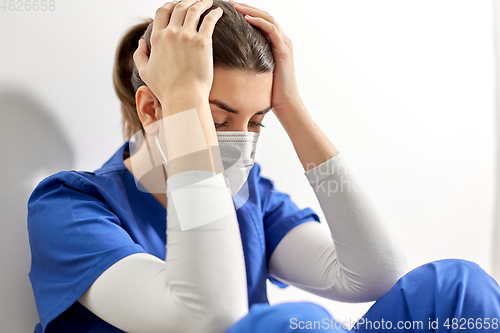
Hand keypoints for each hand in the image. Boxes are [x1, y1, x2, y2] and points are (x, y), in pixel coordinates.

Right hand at [133, 0, 223, 114]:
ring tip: (208, 2)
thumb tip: (141, 42)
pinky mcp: (203, 42)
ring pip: (194, 10)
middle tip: (196, 1)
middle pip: (179, 7)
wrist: (184, 98)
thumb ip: (140, 55)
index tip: (177, 5)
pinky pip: (209, 20)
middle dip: (188, 1)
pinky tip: (219, 11)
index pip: (162, 12)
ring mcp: (187, 36)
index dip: (170, 5)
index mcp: (157, 38)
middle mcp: (171, 33)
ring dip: (202, 3)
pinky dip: (214, 13)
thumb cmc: (166, 89)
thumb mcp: (145, 72)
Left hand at [229, 0, 301, 115]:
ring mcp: (284, 44)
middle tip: (231, 2)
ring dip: (251, 11)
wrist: (286, 103)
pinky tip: (246, 19)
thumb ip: (251, 61)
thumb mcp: (258, 72)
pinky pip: (272, 30)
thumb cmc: (271, 92)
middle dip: (247, 7)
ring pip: (268, 19)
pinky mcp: (284, 51)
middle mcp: (282, 40)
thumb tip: (232, 59)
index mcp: (276, 44)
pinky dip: (259, 22)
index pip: (262, 21)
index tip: (230, 9)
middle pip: (265, 15)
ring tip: (236, 6)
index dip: (246, 12)